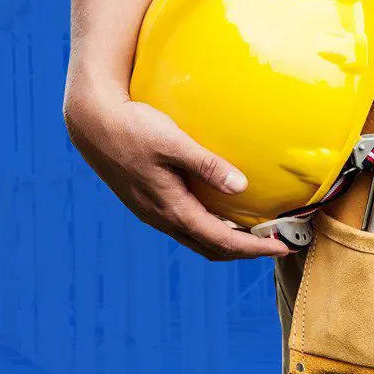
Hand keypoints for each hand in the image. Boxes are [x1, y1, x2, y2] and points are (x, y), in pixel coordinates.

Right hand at [63, 88, 288, 260]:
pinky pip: (186, 225)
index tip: (283, 247)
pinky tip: (222, 210)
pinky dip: (211, 227)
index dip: (254, 248)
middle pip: (212, 248)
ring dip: (228, 241)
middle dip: (245, 251)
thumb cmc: (132, 127)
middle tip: (276, 243)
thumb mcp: (172, 142)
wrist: (91, 122)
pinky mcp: (149, 201)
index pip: (222, 241)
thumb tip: (242, 187)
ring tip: (255, 232)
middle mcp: (162, 218)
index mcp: (171, 208)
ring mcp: (153, 212)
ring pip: (197, 239)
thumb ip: (207, 165)